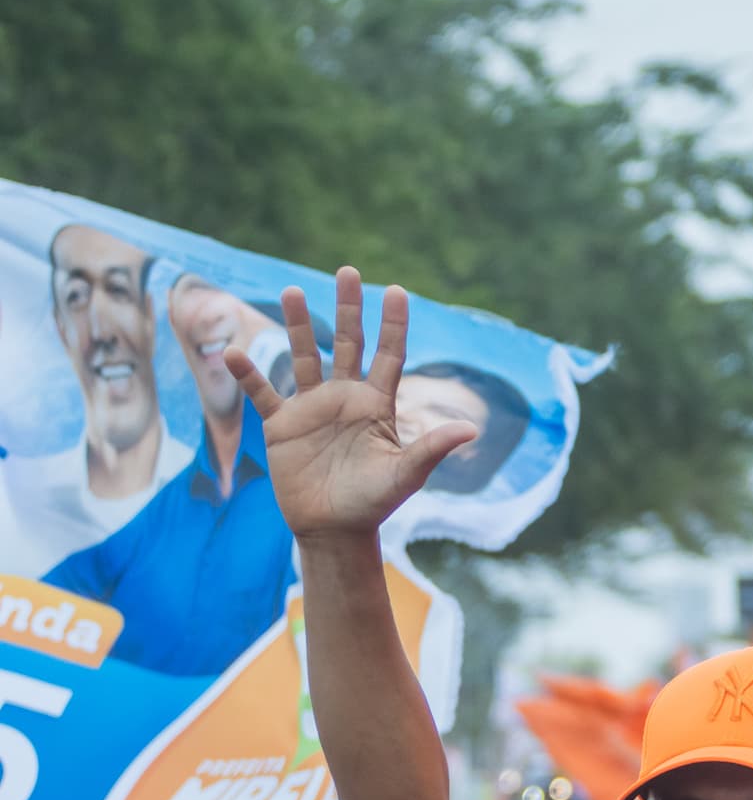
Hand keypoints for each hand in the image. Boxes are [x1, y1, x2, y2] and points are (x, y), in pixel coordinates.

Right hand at [230, 270, 475, 539]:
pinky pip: (263, 394)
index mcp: (377, 405)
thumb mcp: (406, 475)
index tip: (397, 290)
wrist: (334, 529)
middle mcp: (345, 398)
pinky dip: (249, 376)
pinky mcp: (282, 426)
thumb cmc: (374, 503)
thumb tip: (471, 429)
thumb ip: (432, 448)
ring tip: (292, 289)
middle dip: (348, 308)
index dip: (394, 324)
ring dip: (296, 325)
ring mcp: (312, 408)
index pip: (389, 355)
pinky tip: (235, 352)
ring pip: (304, 357)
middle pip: (347, 343)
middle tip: (348, 270)